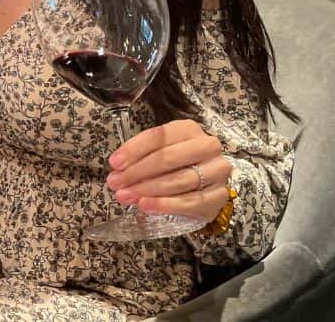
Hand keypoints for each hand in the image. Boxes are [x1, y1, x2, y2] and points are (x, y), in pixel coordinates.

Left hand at [106, 119, 231, 222]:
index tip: (114, 163)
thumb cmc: (176, 166)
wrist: (203, 187)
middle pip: (168, 158)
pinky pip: (190, 201)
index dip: (133, 150)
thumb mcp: (157, 153)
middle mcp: (207, 146)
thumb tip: (117, 168)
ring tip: (127, 196)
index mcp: (188, 129)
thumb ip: (140, 157)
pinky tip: (146, 206)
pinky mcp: (219, 195)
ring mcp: (217, 171)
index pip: (158, 136)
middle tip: (116, 183)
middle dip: (138, 172)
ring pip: (179, 180)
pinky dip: (165, 204)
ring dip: (148, 189)